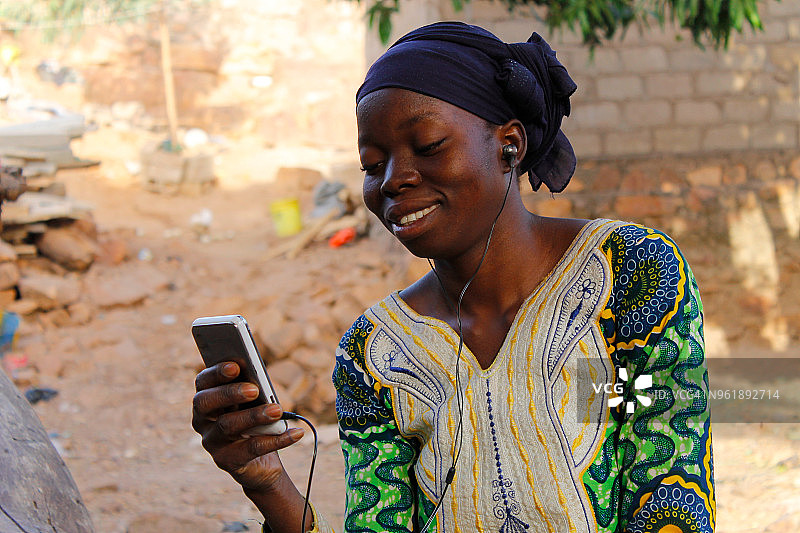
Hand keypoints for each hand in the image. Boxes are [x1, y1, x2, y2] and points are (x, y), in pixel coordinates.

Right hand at [191, 361, 304, 492]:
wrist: (259, 463)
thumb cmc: (255, 422)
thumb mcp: (253, 404)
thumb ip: (251, 389)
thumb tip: (259, 381)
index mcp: (207, 399)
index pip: (203, 382)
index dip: (216, 372)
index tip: (235, 366)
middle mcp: (202, 420)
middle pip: (205, 402)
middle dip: (229, 393)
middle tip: (254, 389)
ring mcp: (212, 442)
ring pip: (227, 425)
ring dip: (254, 416)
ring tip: (277, 410)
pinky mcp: (226, 461)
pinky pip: (251, 448)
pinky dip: (277, 440)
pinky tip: (296, 432)